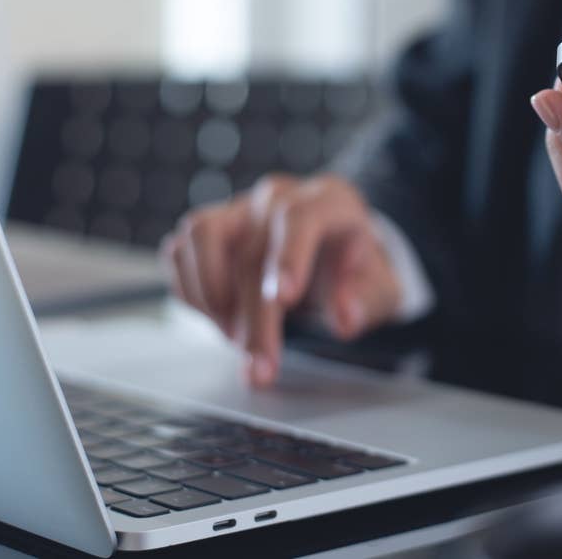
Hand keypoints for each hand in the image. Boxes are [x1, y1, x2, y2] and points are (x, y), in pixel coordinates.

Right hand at [162, 174, 402, 386]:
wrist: (334, 249)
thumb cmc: (357, 267)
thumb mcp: (382, 285)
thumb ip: (368, 300)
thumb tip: (345, 318)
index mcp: (328, 201)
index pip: (301, 217)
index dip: (289, 257)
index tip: (285, 300)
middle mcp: (278, 197)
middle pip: (253, 249)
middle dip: (254, 317)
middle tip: (261, 365)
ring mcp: (239, 209)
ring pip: (202, 235)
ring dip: (211, 295)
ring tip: (235, 337)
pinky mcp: (211, 229)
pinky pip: (180, 251)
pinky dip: (190, 291)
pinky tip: (220, 319)